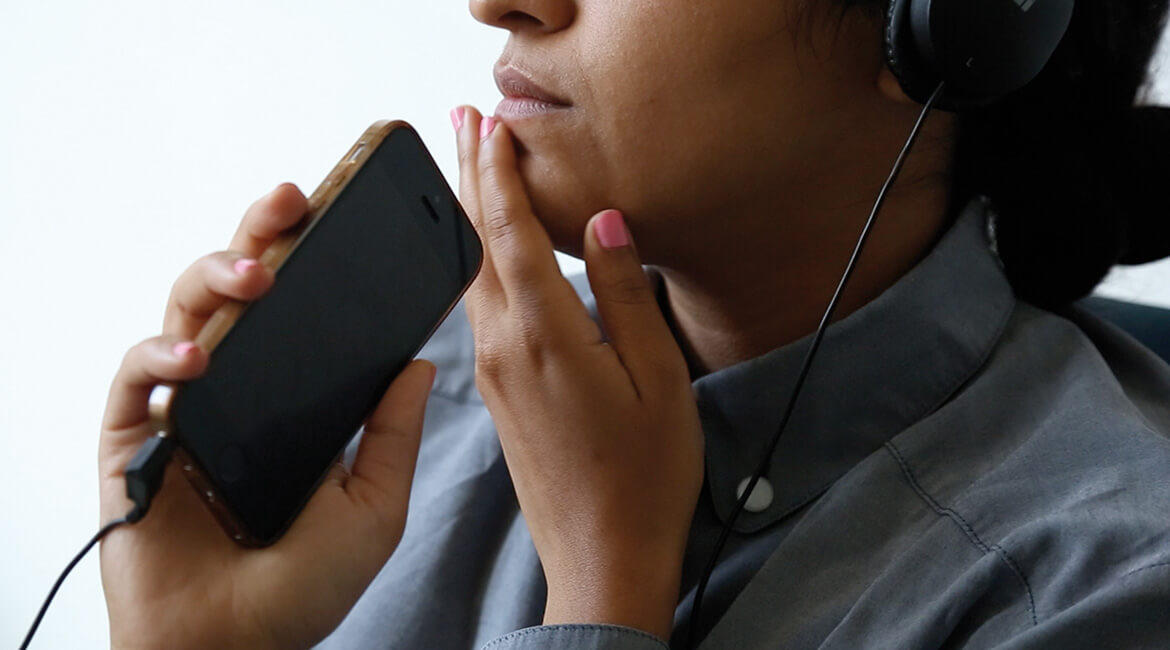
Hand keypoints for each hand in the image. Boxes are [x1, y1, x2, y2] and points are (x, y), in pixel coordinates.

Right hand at [99, 184, 435, 648]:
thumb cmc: (304, 588)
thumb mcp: (374, 505)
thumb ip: (391, 433)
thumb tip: (420, 364)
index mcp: (292, 398)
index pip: (301, 310)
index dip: (317, 258)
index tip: (349, 214)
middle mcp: (237, 389)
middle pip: (240, 289)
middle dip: (261, 233)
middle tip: (293, 198)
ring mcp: (183, 409)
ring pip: (186, 311)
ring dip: (217, 276)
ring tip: (257, 272)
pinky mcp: (132, 440)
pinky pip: (136, 377)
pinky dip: (162, 356)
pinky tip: (199, 359)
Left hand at [453, 108, 704, 640]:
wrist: (602, 556)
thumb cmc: (644, 476)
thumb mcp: (656, 378)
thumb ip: (624, 293)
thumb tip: (605, 222)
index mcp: (544, 337)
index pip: (509, 232)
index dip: (498, 172)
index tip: (491, 123)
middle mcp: (503, 349)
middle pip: (475, 244)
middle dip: (468, 177)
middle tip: (463, 121)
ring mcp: (494, 374)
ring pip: (470, 276)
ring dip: (468, 217)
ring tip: (470, 170)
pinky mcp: (497, 395)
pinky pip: (477, 309)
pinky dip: (477, 263)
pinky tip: (485, 253)